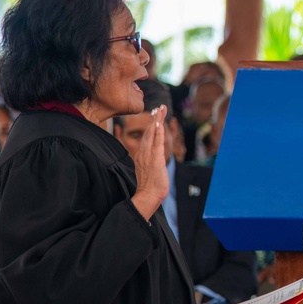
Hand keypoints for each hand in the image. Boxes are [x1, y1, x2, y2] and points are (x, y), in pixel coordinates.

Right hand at [131, 105, 168, 219]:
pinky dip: (157, 132)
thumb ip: (151, 161)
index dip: (152, 124)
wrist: (148, 196)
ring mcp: (148, 155)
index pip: (148, 136)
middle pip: (149, 131)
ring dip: (157, 121)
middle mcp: (143, 152)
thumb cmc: (150, 186)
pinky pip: (156, 143)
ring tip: (160, 109)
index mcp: (142, 154)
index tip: (155, 114)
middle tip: (160, 107)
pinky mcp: (154, 159)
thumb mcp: (150, 170)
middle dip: (155, 118)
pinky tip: (158, 123)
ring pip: (152, 134)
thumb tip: (155, 158)